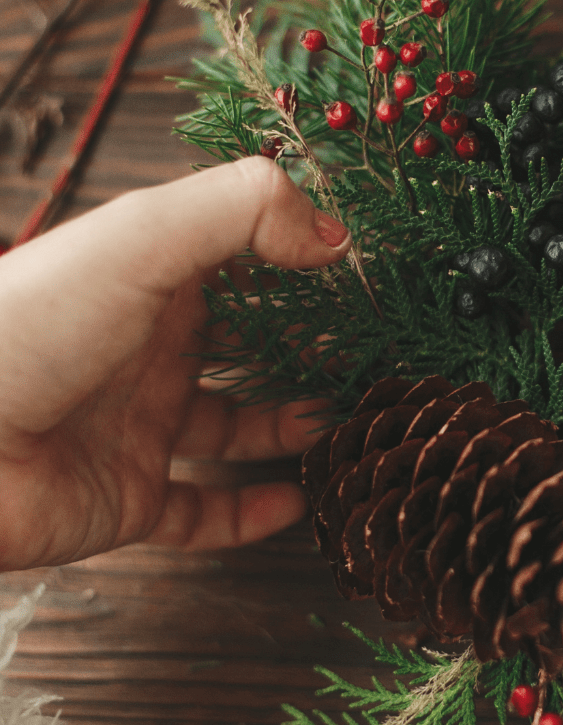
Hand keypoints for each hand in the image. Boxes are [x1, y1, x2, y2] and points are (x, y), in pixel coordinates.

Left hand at [0, 158, 352, 571]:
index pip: (241, 263)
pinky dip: (252, 514)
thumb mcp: (142, 238)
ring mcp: (140, 426)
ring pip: (236, 429)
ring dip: (291, 428)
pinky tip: (294, 501)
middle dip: (307, 352)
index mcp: (153, 282)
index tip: (359, 274)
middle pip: (247, 348)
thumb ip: (244, 211)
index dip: (299, 263)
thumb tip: (336, 236)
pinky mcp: (129, 497)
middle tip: (368, 359)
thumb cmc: (30, 325)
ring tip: (342, 424)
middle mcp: (151, 351)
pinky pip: (203, 511)